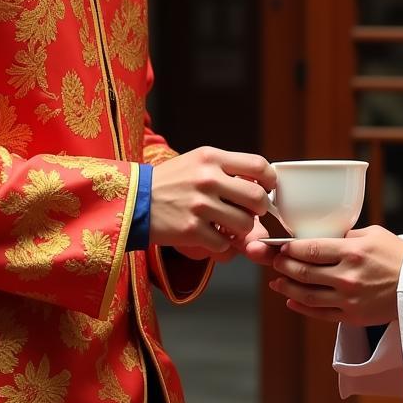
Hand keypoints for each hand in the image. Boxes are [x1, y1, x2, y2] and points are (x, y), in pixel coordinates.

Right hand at [150, 146, 274, 256]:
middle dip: (259, 209)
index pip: (258, 165)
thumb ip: (227, 170)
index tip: (267, 188)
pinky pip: (224, 244)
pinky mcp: (191, 230)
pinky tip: (209, 235)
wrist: (132, 199)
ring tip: (226, 225)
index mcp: (211, 158)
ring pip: (245, 225)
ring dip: (240, 230)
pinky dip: (220, 244)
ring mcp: (200, 205)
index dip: (270, 180)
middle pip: (257, 198)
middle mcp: (207, 179)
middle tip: (249, 212)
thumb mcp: (197, 162)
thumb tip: (263, 188)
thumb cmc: (170, 181)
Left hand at [267, 226, 402, 325]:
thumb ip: (344, 236)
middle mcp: (348, 277)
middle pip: (304, 272)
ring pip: (307, 295)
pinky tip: (291, 301)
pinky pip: (320, 314)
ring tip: (276, 282)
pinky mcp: (353, 317)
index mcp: (352, 252)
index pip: (310, 249)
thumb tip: (317, 236)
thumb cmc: (398, 255)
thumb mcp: (372, 234)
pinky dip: (302, 307)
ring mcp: (350, 299)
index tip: (278, 245)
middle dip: (282, 266)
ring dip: (287, 288)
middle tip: (272, 261)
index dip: (289, 248)